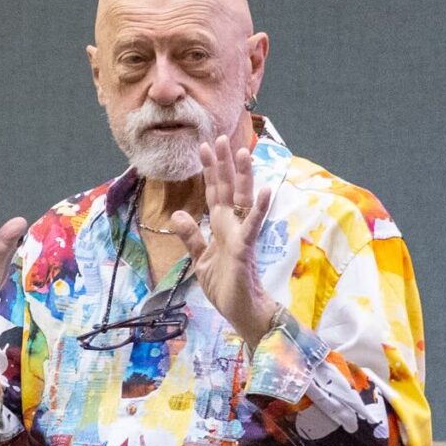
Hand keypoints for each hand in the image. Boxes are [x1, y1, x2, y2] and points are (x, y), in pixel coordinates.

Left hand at [166, 135, 279, 345]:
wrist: (239, 309)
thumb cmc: (224, 286)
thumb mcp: (199, 259)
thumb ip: (191, 236)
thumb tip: (179, 214)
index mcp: (221, 226)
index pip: (214, 192)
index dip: (209, 170)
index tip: (203, 146)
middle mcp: (232, 225)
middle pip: (228, 188)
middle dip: (223, 163)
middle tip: (219, 136)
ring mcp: (241, 234)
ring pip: (243, 199)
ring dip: (244, 176)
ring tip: (244, 151)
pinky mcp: (246, 248)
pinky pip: (254, 225)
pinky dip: (260, 208)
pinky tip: (266, 189)